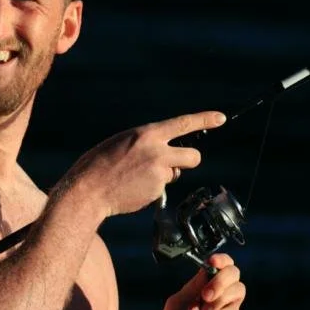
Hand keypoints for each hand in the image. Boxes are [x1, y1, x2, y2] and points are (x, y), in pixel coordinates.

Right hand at [66, 111, 226, 217]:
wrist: (89, 190)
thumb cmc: (101, 164)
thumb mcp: (124, 143)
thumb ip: (147, 143)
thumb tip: (167, 152)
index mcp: (147, 134)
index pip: (184, 124)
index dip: (205, 119)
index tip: (221, 118)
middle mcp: (157, 151)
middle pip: (193, 156)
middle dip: (189, 160)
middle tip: (177, 163)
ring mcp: (159, 173)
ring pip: (175, 174)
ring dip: (165, 175)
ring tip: (138, 176)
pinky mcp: (156, 191)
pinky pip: (161, 188)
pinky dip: (151, 188)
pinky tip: (133, 188)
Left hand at [147, 253, 244, 309]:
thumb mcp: (177, 304)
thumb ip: (194, 286)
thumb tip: (209, 268)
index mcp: (202, 286)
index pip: (220, 265)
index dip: (221, 260)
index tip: (213, 262)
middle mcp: (218, 295)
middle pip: (234, 273)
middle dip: (221, 280)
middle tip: (205, 295)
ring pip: (239, 290)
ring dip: (220, 299)